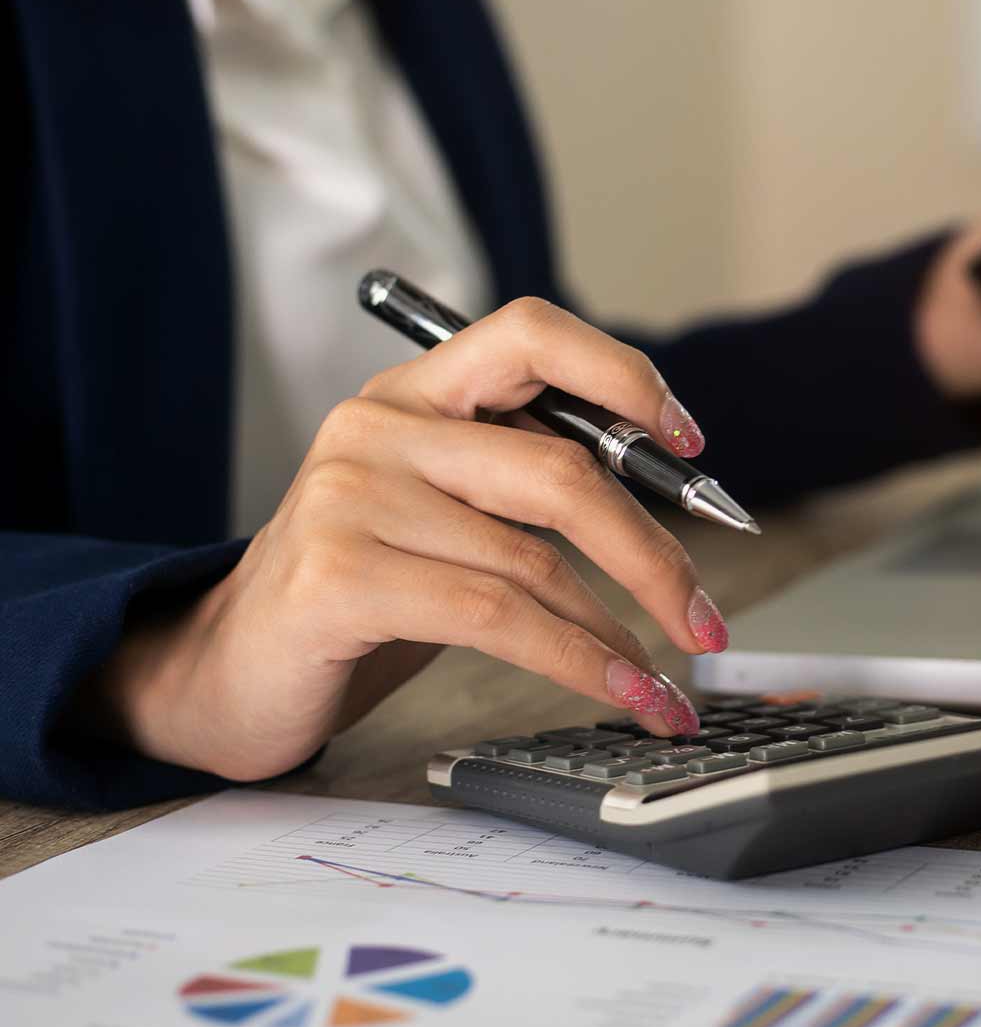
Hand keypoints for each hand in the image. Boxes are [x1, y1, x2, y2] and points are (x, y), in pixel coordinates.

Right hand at [94, 299, 726, 781]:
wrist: (229, 670)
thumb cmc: (364, 591)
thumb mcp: (450, 514)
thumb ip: (532, 484)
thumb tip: (672, 504)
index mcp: (416, 392)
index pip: (532, 333)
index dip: (622, 375)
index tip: (691, 442)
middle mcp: (379, 426)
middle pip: (562, 470)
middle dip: (654, 553)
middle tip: (706, 616)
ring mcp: (351, 498)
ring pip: (536, 562)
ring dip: (623, 634)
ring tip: (669, 682)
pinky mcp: (338, 576)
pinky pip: (499, 619)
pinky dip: (581, 664)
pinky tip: (625, 693)